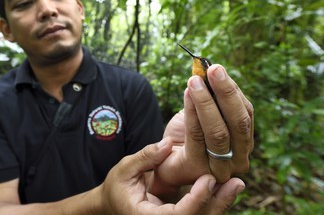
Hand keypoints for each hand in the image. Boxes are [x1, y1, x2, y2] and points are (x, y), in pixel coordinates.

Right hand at [100, 138, 245, 214]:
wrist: (114, 202)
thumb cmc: (118, 186)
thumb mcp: (125, 168)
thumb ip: (145, 157)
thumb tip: (167, 143)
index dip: (196, 199)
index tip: (208, 179)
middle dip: (218, 203)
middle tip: (236, 183)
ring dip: (220, 202)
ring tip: (236, 184)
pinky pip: (200, 213)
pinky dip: (213, 201)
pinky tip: (225, 186)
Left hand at [151, 64, 253, 193]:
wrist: (163, 162)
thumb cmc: (184, 137)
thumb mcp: (201, 114)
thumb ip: (210, 97)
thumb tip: (210, 70)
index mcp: (244, 143)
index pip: (246, 115)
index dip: (233, 90)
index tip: (217, 69)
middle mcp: (238, 159)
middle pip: (239, 123)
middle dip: (225, 93)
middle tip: (213, 70)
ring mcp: (220, 168)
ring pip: (218, 132)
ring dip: (206, 101)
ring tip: (195, 81)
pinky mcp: (197, 169)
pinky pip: (196, 137)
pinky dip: (192, 113)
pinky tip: (187, 94)